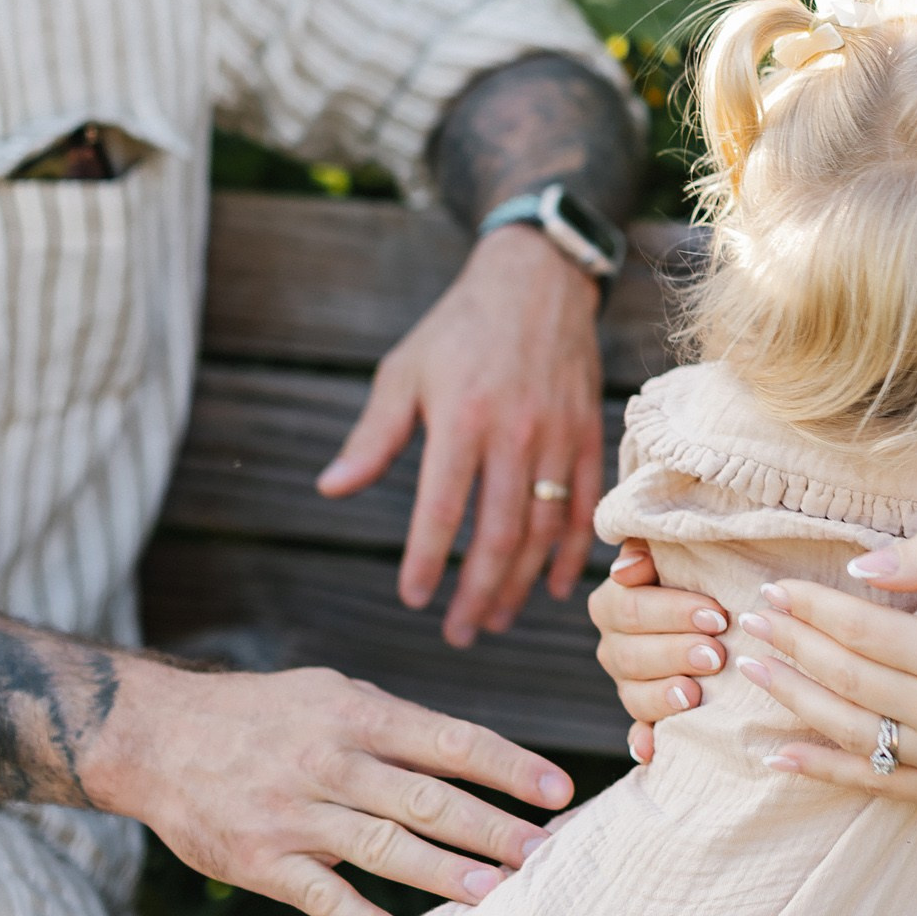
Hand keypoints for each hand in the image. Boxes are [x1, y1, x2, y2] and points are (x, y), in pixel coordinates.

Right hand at [85, 658, 573, 915]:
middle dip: (490, 826)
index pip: (451, 740)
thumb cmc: (267, 715)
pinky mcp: (259, 858)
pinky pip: (319, 893)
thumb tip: (471, 757)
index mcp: (359, 713)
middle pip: (426, 796)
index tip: (558, 790)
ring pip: (381, 846)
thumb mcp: (333, 694)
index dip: (509, 766)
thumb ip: (397, 728)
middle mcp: (332, 760)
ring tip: (493, 892)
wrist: (160, 735)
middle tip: (542, 852)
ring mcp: (294, 812)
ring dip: (441, 871)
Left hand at [318, 226, 604, 642]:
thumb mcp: (403, 372)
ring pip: (542, 530)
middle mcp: (514, 434)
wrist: (536, 280)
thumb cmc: (458, 329)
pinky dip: (570, 552)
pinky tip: (551, 586)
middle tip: (459, 635)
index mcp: (462, 419)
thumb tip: (330, 490)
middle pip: (498, 535)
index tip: (412, 599)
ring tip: (496, 618)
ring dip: (519, 583)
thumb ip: (372, 437)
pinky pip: (582, 506)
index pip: (441, 510)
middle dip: (477, 594)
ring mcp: (556, 437)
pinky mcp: (586, 435)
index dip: (425, 561)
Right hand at [588, 545, 732, 764]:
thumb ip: (647, 546)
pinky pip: (639, 734)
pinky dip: (645, 742)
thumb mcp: (675, 550)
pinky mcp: (645, 717)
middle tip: (716, 654)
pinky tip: (653, 750)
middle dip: (676, 653)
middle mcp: (613, 646)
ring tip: (696, 694)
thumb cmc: (698, 572)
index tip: (717, 615)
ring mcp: (627, 685)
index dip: (673, 612)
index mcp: (613, 603)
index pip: (632, 608)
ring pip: (634, 696)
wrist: (716, 611)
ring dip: (663, 697)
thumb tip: (628, 567)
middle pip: (632, 654)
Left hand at [729, 532, 916, 806]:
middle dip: (790, 647)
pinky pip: (874, 782)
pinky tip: (780, 751)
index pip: (861, 629)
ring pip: (850, 731)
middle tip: (751, 624)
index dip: (809, 610)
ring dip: (794, 699)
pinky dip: (822, 768)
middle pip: (846, 678)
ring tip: (754, 672)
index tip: (773, 592)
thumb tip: (859, 567)